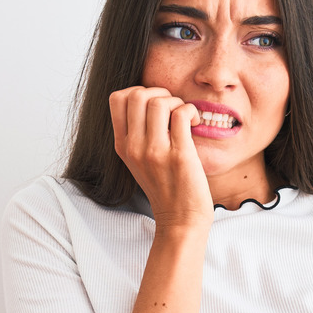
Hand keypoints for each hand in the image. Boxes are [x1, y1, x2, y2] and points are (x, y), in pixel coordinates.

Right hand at [109, 86, 212, 230]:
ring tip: (185, 117)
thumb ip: (137, 134)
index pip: (116, 99)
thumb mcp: (139, 161)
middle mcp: (134, 147)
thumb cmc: (165, 187)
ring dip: (177, 101)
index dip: (139, 91)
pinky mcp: (179, 156)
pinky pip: (182, 114)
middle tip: (172, 108)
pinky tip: (195, 123)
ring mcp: (155, 152)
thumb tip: (149, 99)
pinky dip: (191, 111)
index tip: (155, 104)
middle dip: (159, 92)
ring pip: (160, 102)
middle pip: (137, 95)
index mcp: (123, 145)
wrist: (180, 220)